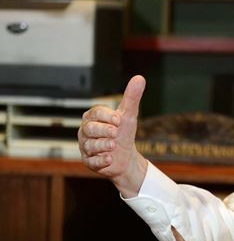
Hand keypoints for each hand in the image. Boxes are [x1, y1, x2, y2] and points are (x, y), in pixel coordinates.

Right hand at [78, 75, 147, 197]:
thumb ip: (132, 98)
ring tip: (113, 146)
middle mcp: (86, 131)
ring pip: (89, 145)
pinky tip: (109, 159)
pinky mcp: (89, 162)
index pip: (95, 113)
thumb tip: (139, 78)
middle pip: (89, 128)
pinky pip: (91, 162)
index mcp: (94, 117)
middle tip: (115, 133)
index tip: (119, 119)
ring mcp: (86, 147)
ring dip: (102, 146)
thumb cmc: (124, 132)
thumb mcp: (129, 115)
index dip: (107, 116)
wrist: (125, 156)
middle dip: (103, 130)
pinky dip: (100, 161)